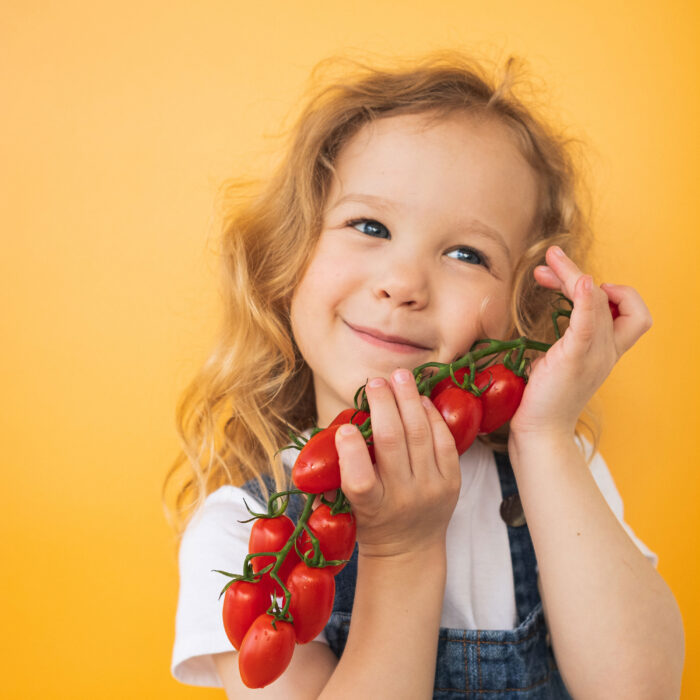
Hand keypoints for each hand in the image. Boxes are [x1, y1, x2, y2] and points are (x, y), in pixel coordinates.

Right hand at [334, 368, 460, 558]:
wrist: (409, 550)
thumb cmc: (369, 520)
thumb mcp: (348, 504)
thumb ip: (342, 470)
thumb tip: (336, 426)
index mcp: (370, 508)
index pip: (361, 481)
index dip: (351, 452)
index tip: (344, 427)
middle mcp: (402, 498)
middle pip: (393, 444)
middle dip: (383, 406)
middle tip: (374, 382)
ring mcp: (431, 489)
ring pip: (420, 435)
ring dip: (409, 400)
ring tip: (399, 376)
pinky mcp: (452, 482)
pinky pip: (444, 441)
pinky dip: (432, 415)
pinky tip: (420, 398)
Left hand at [509, 245, 652, 438]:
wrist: (541, 433)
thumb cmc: (545, 400)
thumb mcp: (559, 363)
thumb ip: (565, 341)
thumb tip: (554, 322)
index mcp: (605, 351)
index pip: (626, 309)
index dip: (605, 290)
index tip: (570, 284)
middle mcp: (607, 350)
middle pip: (608, 297)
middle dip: (576, 273)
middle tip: (549, 263)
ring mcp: (595, 354)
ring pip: (597, 301)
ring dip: (572, 274)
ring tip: (549, 261)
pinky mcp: (575, 358)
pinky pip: (588, 323)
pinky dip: (585, 299)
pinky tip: (578, 281)